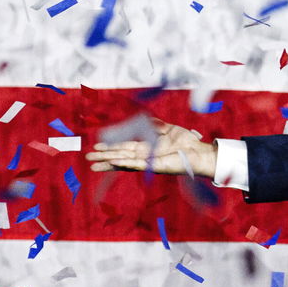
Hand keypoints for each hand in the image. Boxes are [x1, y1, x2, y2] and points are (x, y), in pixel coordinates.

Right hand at [86, 119, 217, 178]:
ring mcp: (149, 162)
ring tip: (94, 165)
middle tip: (88, 160)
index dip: (111, 148)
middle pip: (120, 156)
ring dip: (110, 162)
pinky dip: (125, 162)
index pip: (124, 148)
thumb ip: (156, 125)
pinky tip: (114, 161)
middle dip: (104, 157)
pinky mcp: (156, 165)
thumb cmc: (186, 142)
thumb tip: (145, 120)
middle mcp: (145, 156)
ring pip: (125, 161)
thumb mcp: (169, 129)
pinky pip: (138, 164)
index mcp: (147, 148)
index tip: (97, 148)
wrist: (199, 152)